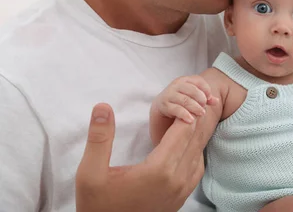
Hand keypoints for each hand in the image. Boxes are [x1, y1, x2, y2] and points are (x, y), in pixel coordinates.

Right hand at [76, 103, 207, 211]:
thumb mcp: (90, 174)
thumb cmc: (99, 206)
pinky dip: (194, 151)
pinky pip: (196, 168)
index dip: (185, 110)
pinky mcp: (182, 198)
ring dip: (195, 134)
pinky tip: (183, 144)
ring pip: (198, 153)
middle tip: (191, 99)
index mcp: (159, 170)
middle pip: (195, 139)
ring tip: (187, 117)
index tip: (182, 96)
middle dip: (194, 118)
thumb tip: (103, 107)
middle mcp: (177, 179)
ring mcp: (182, 190)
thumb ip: (99, 138)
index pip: (183, 130)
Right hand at [153, 75, 218, 122]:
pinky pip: (176, 109)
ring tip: (202, 113)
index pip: (198, 81)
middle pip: (192, 90)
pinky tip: (191, 120)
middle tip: (205, 106)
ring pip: (185, 100)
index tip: (209, 98)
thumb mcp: (193, 96)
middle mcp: (176, 85)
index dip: (206, 89)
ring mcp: (169, 94)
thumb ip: (206, 98)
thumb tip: (217, 101)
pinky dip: (185, 115)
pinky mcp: (165, 105)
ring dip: (195, 107)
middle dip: (201, 98)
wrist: (162, 105)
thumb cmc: (182, 99)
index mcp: (185, 80)